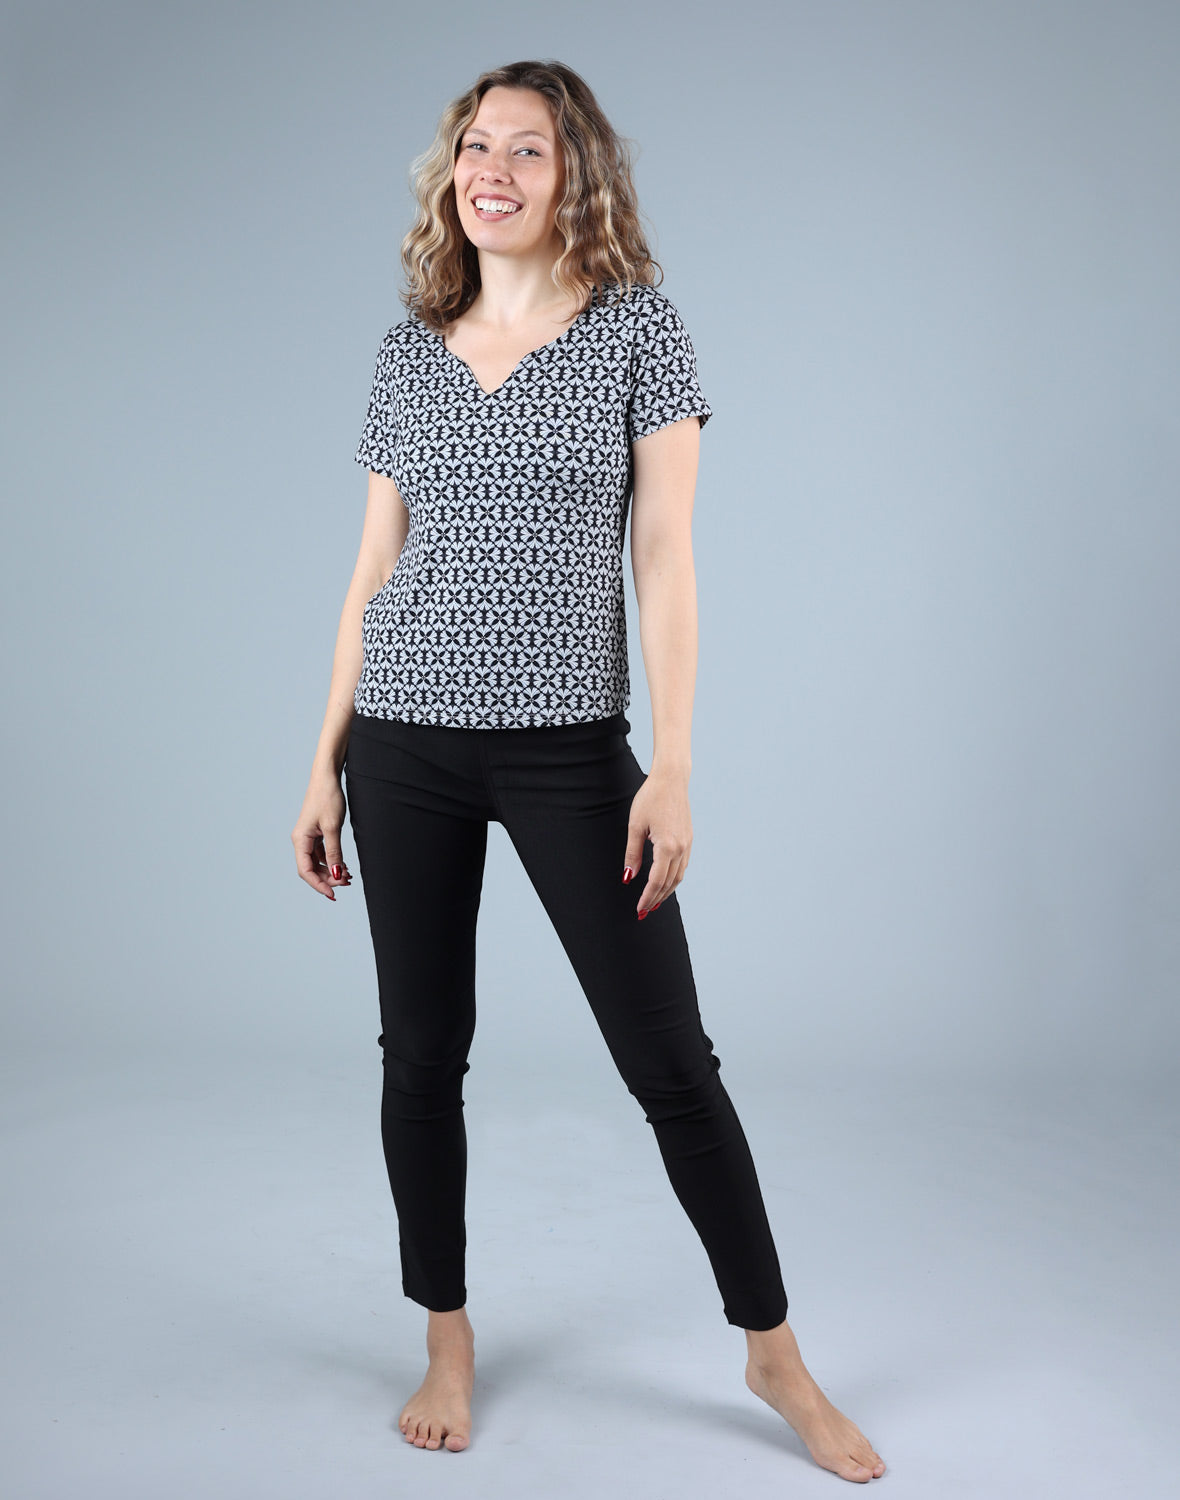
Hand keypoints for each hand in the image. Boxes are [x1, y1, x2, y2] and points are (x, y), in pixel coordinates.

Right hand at [292, 775, 351, 900]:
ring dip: (331, 871)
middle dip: (328, 879)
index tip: (334, 894)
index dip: (319, 884)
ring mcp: (308, 837)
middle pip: (311, 869)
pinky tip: (344, 865)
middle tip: (347, 883)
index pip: (306, 871)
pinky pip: (321, 854)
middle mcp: (301, 841)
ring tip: (348, 876)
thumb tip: (336, 874)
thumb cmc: (328, 798)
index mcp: (300, 840)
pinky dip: (332, 861)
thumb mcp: (333, 827)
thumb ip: (334, 852)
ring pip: (317, 863)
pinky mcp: (316, 833)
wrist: (327, 778)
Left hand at [622, 770, 691, 917]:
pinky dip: (673, 878)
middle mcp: (681, 849)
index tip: (639, 909)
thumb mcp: (635, 826)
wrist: (671, 779)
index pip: (656, 881)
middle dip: (656, 899)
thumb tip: (628, 877)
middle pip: (668, 883)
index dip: (647, 898)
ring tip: (655, 902)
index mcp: (667, 847)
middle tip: (644, 912)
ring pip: (678, 877)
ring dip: (666, 891)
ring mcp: (687, 844)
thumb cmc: (650, 798)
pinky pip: (682, 866)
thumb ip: (633, 854)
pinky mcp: (689, 839)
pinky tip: (665, 882)